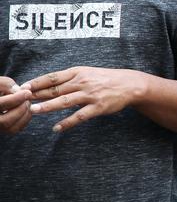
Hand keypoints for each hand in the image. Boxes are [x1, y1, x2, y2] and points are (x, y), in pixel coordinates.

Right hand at [0, 77, 32, 134]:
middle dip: (21, 109)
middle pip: (5, 121)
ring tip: (27, 102)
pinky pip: (14, 129)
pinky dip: (24, 120)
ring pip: (11, 128)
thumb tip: (20, 90)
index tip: (28, 92)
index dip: (16, 99)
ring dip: (24, 115)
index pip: (1, 105)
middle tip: (28, 98)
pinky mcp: (2, 129)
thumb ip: (6, 84)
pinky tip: (26, 109)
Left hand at [25, 67, 146, 132]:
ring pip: (65, 101)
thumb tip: (46, 85)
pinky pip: (80, 116)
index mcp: (78, 73)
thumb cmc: (105, 79)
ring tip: (34, 111)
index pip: (53, 77)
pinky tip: (57, 128)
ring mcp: (90, 95)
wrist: (129, 84)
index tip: (23, 87)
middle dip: (38, 95)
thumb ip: (68, 79)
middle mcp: (82, 83)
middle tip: (23, 99)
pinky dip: (67, 122)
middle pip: (56, 89)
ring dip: (48, 106)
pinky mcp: (98, 107)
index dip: (37, 82)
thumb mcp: (87, 73)